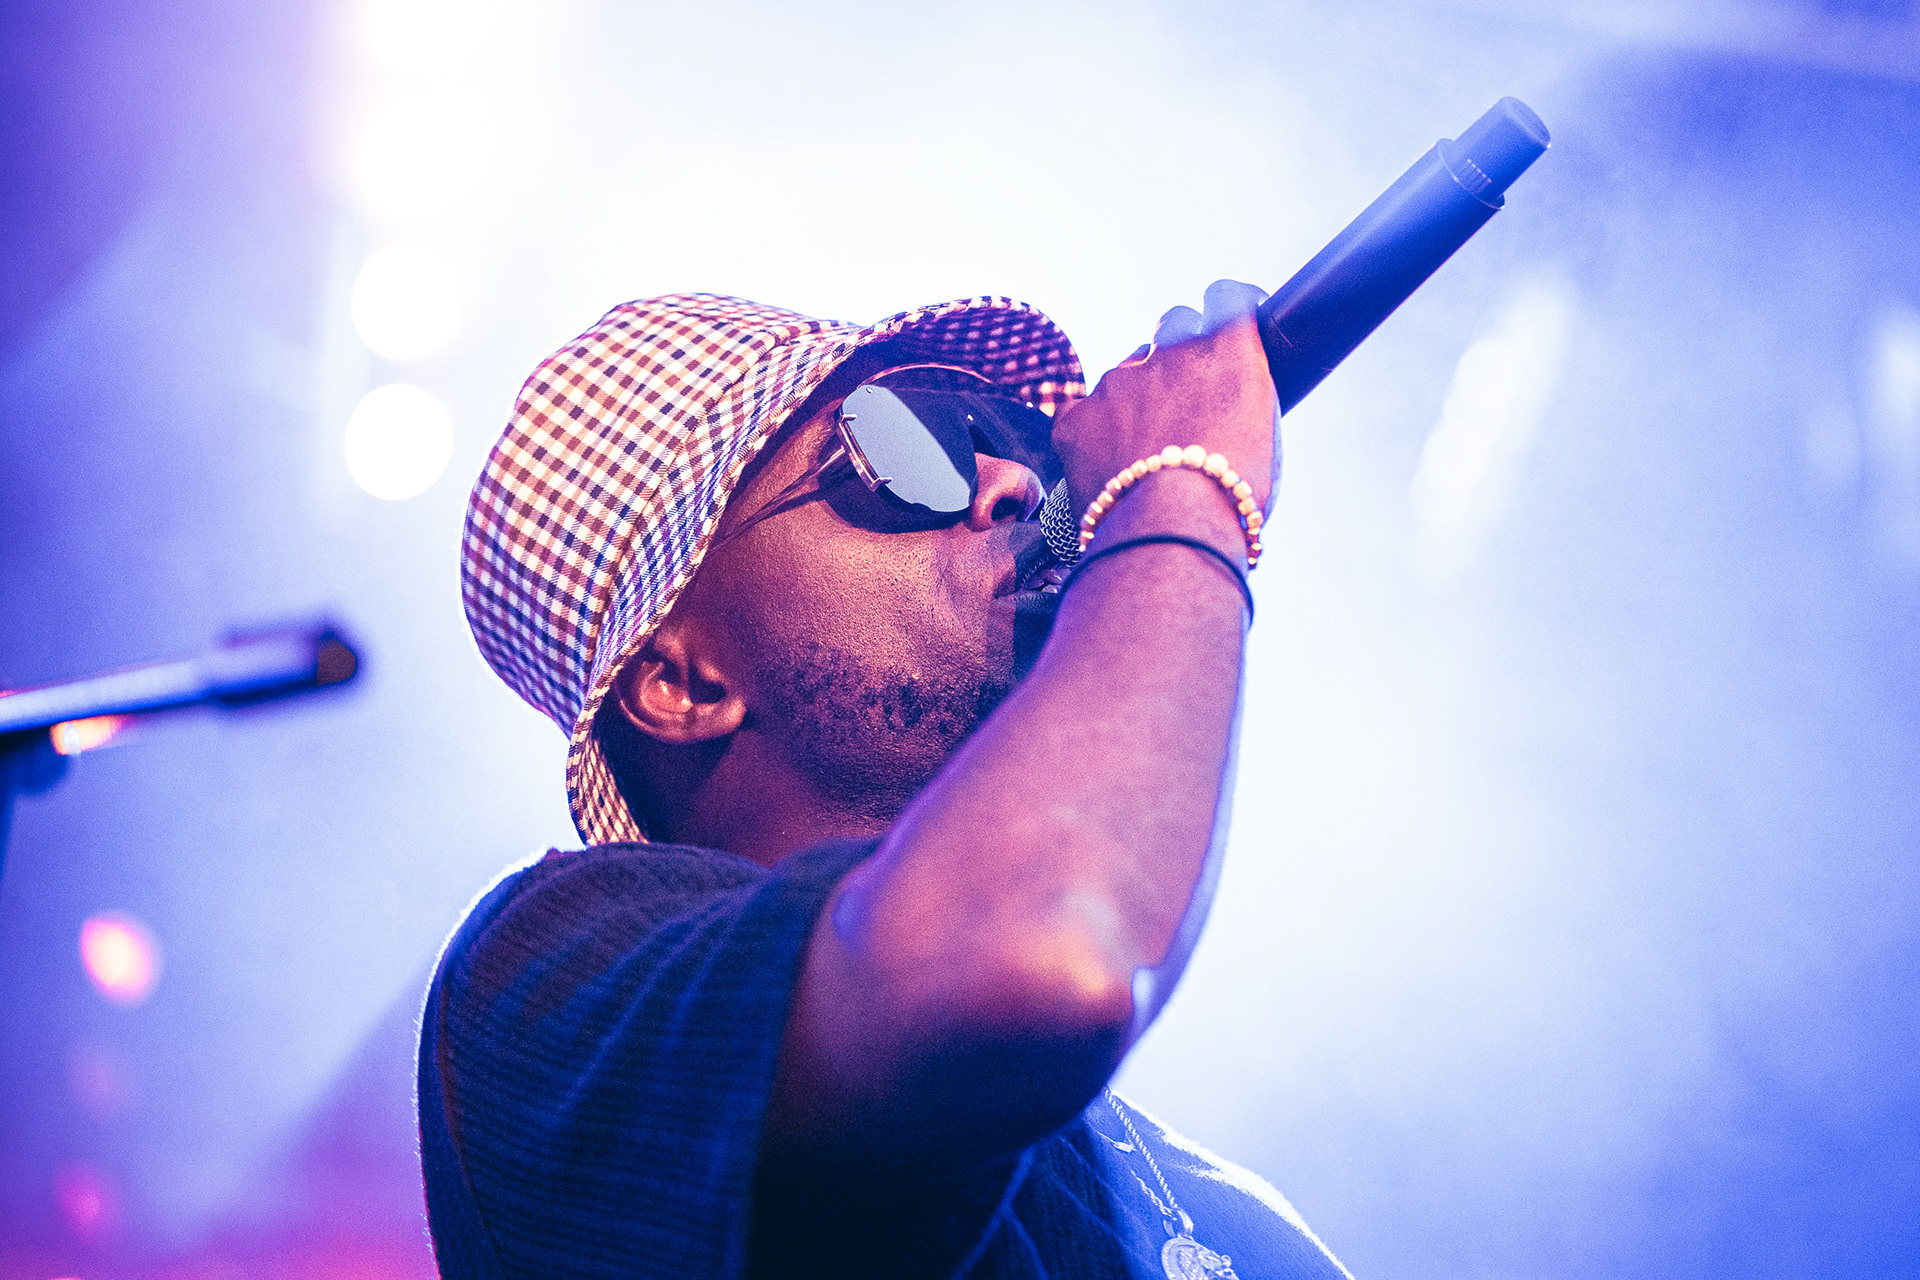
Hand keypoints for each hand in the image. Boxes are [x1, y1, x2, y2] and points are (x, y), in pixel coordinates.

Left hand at [1052, 279, 1278, 525]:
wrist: (1170, 537)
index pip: (1226, 296)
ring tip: (1146, 450)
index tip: (1230, 324)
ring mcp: (1117, 381)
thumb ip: (1241, 403)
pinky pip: (1080, 411)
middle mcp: (1170, 354)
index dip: (1226, 307)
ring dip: (1136, 397)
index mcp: (1227, 354)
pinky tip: (1106, 464)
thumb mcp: (1264, 443)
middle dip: (1179, 350)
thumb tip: (1227, 406)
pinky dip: (1091, 430)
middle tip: (1186, 395)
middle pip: (1172, 324)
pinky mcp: (1076, 416)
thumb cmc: (1231, 502)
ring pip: (1126, 371)